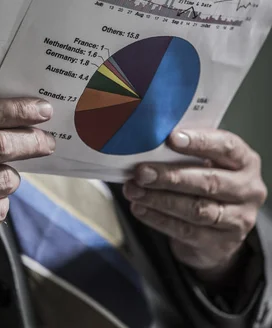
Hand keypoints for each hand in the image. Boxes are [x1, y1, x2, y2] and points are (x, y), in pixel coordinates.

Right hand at [0, 98, 54, 282]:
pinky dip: (0, 202)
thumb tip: (15, 116)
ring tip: (1, 176)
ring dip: (12, 176)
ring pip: (6, 178)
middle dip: (32, 141)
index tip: (42, 109)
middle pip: (1, 145)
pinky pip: (0, 208)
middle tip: (47, 142)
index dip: (18, 110)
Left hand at [123, 129, 266, 278]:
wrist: (220, 228)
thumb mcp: (206, 161)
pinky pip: (186, 231)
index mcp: (245, 161)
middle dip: (171, 176)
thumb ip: (186, 151)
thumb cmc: (207, 180)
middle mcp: (248, 190)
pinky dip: (159, 219)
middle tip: (142, 172)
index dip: (200, 142)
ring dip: (160, 200)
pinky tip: (140, 208)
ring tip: (134, 191)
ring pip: (196, 209)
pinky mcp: (223, 244)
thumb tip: (149, 139)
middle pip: (209, 182)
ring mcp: (239, 219)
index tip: (171, 138)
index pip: (227, 147)